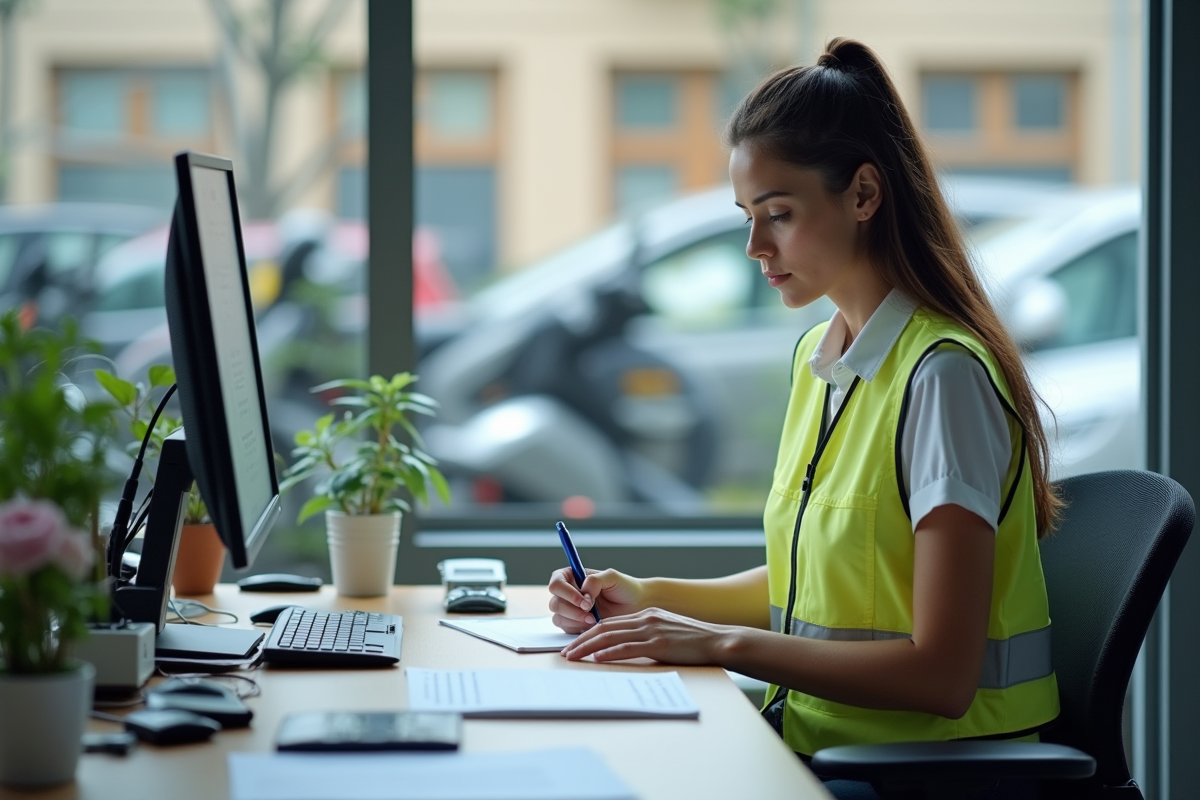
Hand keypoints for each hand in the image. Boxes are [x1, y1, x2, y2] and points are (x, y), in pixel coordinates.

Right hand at [548, 567, 644, 632]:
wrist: (635, 606)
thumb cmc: (624, 588)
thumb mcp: (611, 577)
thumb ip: (594, 581)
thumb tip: (582, 594)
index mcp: (572, 576)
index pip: (556, 583)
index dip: (567, 593)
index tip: (585, 601)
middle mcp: (567, 593)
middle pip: (555, 603)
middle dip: (572, 610)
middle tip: (591, 614)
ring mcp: (569, 610)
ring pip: (558, 617)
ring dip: (576, 621)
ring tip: (595, 620)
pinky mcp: (573, 625)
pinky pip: (566, 629)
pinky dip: (578, 629)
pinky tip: (593, 625)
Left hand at [560, 607, 731, 664]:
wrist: (717, 640)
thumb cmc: (694, 642)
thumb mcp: (666, 632)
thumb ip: (647, 636)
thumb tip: (626, 649)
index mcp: (646, 615)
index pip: (609, 622)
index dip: (589, 633)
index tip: (575, 645)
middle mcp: (645, 618)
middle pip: (604, 627)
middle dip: (581, 640)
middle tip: (566, 653)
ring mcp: (651, 630)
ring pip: (610, 636)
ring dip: (588, 647)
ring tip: (572, 657)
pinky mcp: (658, 644)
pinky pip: (627, 648)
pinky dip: (609, 652)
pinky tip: (597, 658)